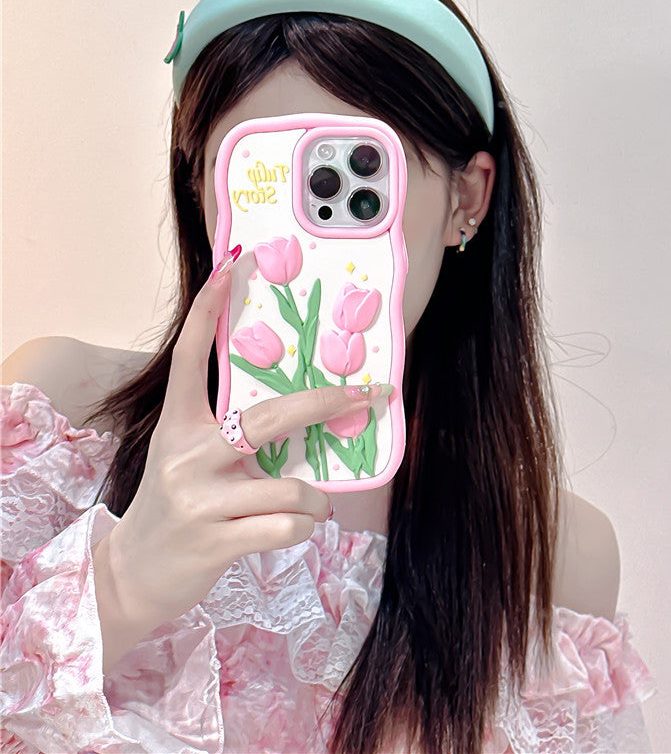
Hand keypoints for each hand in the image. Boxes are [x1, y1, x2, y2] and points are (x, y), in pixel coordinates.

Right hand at [92, 254, 386, 654]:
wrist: (134, 572)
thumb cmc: (175, 506)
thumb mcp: (187, 458)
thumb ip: (228, 433)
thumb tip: (299, 414)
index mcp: (178, 426)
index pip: (190, 357)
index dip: (210, 310)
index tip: (234, 266)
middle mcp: (187, 456)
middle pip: (269, 418)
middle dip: (326, 403)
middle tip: (368, 394)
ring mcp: (200, 500)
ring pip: (292, 487)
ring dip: (313, 499)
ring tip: (308, 505)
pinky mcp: (217, 540)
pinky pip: (289, 525)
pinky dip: (304, 526)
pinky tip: (292, 528)